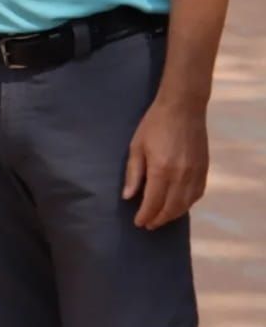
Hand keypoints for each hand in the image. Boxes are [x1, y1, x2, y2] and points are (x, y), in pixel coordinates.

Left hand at [122, 98, 208, 229]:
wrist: (183, 108)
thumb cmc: (154, 125)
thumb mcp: (137, 146)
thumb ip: (134, 173)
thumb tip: (128, 197)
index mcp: (162, 170)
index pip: (154, 203)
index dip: (145, 215)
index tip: (138, 223)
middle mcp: (181, 177)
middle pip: (171, 208)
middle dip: (159, 219)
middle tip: (148, 224)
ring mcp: (195, 174)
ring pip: (186, 205)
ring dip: (173, 215)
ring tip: (161, 218)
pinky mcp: (204, 170)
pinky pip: (197, 195)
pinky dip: (187, 204)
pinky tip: (179, 205)